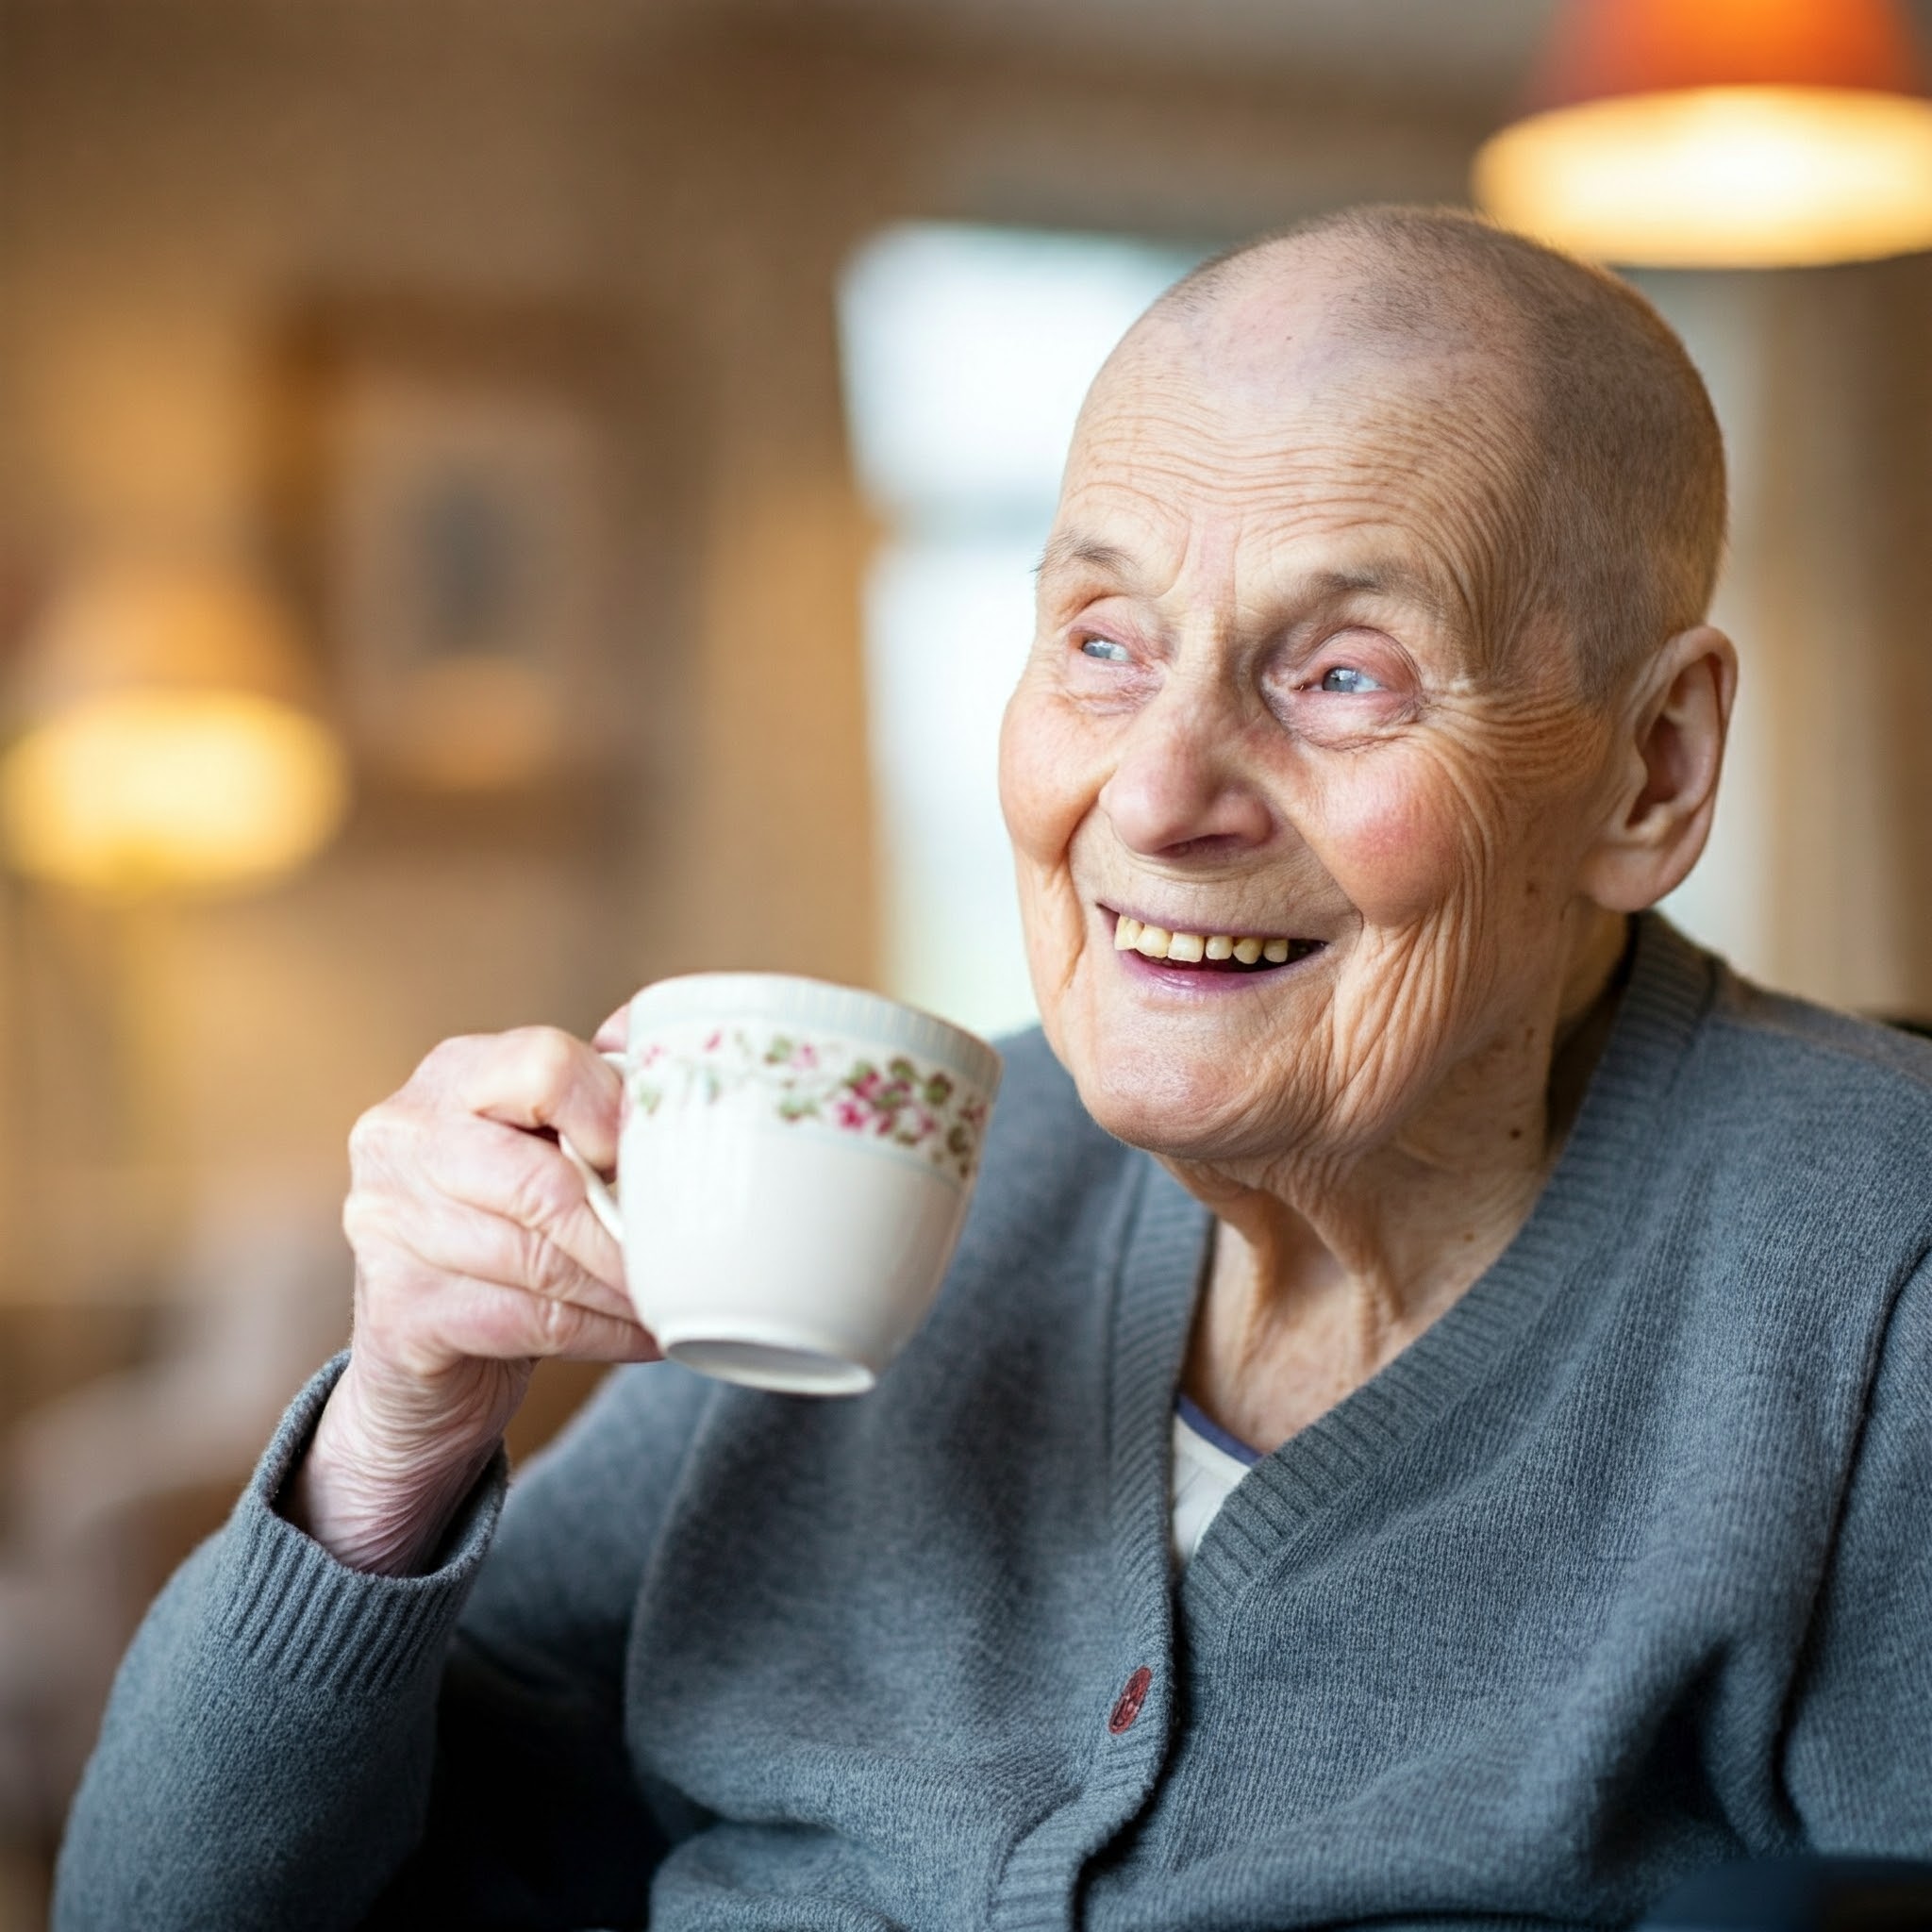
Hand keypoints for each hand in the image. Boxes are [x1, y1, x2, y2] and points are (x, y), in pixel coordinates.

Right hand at [284, 1017, 654, 1574]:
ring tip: (674, 1299)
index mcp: (454, 1074)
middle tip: (689, 1256)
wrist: (422, 1346)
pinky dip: (602, 1333)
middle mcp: (403, 1137)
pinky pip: (527, 1320)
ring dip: (623, 1290)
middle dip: (625, 1231)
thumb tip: (674, 1049)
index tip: (657, 1161)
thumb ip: (597, 1096)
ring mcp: (387, 1224)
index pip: (544, 1067)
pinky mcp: (398, 1309)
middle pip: (542, 1182)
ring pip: (540, 1261)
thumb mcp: (545, 1144)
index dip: (613, 1117)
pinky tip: (642, 1335)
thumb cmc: (506, 1222)